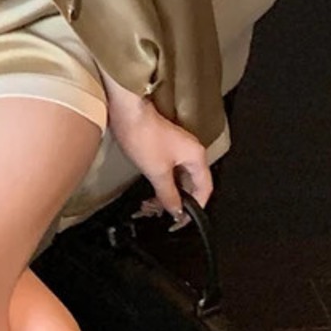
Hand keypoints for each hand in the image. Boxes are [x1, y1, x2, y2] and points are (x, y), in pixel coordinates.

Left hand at [110, 99, 213, 227]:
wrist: (126, 110)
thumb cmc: (144, 134)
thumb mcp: (157, 171)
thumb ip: (169, 194)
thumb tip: (176, 210)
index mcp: (196, 156)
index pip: (204, 189)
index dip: (196, 207)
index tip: (184, 220)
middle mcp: (190, 151)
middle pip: (191, 183)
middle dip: (179, 201)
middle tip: (164, 214)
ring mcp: (176, 147)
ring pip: (178, 177)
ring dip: (168, 192)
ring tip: (154, 204)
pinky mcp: (162, 144)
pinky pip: (168, 169)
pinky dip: (162, 181)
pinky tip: (151, 189)